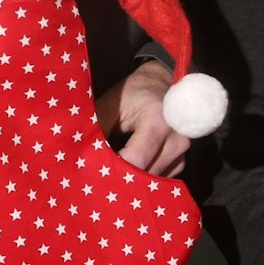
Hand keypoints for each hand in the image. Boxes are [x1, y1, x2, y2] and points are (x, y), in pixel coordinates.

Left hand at [95, 61, 191, 175]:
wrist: (159, 83)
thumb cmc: (131, 93)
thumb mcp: (109, 105)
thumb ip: (95, 131)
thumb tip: (81, 159)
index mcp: (157, 120)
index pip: (136, 159)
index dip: (112, 171)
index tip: (93, 175)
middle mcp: (176, 136)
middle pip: (146, 174)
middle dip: (121, 179)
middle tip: (98, 180)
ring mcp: (182, 147)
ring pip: (154, 180)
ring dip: (133, 181)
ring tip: (112, 176)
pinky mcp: (182, 156)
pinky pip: (161, 177)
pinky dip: (145, 178)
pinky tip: (130, 172)